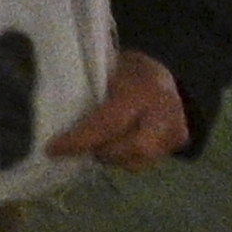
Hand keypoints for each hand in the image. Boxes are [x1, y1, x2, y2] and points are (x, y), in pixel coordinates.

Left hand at [44, 48, 189, 168]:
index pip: (110, 123)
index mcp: (144, 90)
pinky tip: (114, 145)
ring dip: (110, 157)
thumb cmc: (125, 69)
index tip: (52, 149)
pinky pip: (144, 162)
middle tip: (78, 146)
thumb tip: (55, 119)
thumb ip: (88, 93)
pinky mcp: (179, 142)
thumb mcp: (105, 71)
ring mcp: (176, 129)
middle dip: (101, 151)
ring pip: (136, 161)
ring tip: (96, 143)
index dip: (80, 139)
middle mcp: (165, 112)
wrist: (164, 71)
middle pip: (132, 149)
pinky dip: (123, 159)